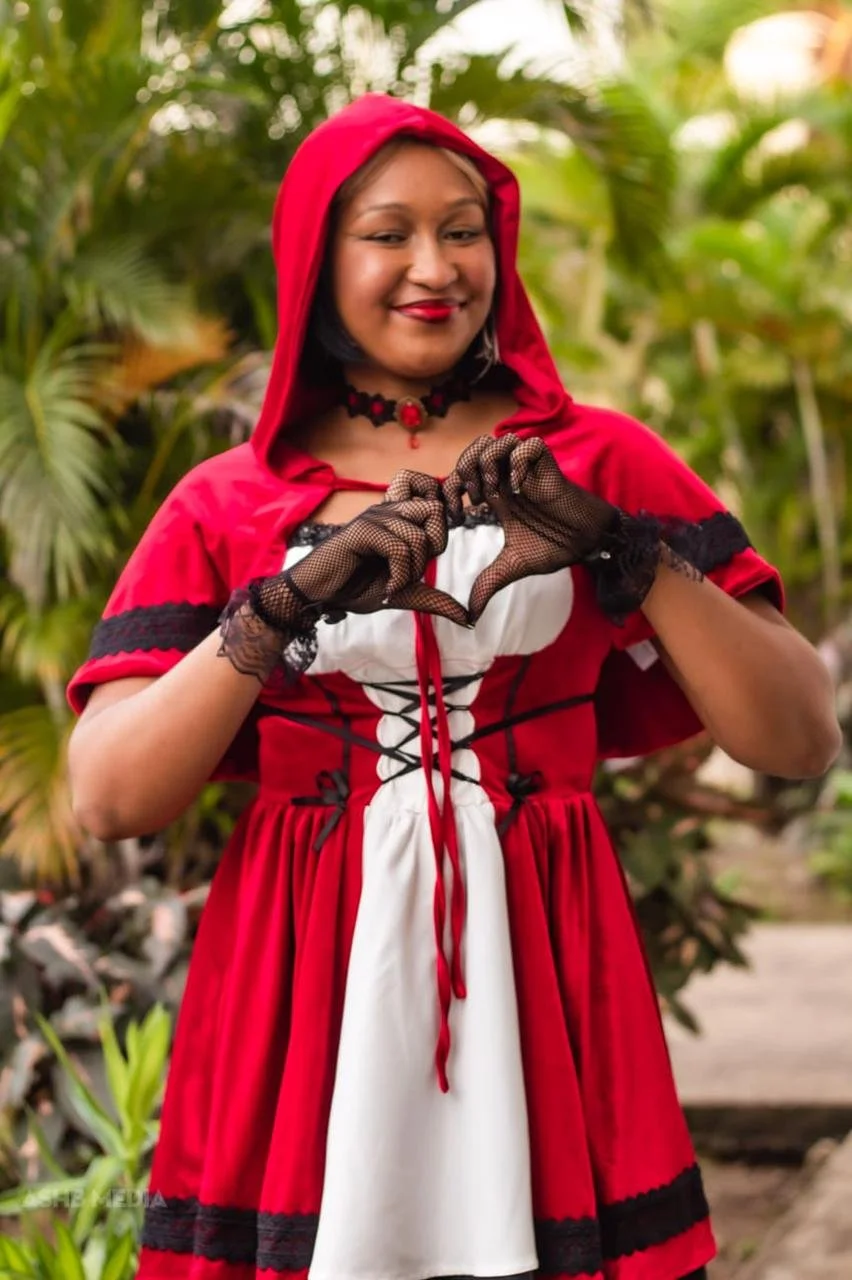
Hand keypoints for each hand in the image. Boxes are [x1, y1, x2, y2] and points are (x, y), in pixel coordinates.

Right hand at [252, 488, 467, 629]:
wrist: (317, 594)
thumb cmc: (354, 588)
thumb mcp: (403, 593)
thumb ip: (433, 598)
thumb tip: (468, 618)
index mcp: (398, 518)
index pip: (438, 507)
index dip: (441, 534)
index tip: (422, 564)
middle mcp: (388, 511)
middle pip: (436, 511)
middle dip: (434, 546)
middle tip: (414, 571)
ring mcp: (374, 517)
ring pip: (419, 535)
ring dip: (413, 570)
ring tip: (395, 586)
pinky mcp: (361, 531)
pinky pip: (398, 547)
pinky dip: (400, 575)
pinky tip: (387, 590)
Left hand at [443, 434, 620, 621]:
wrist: (587, 544)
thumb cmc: (553, 548)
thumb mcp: (512, 567)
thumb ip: (487, 584)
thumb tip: (468, 617)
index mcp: (495, 495)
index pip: (460, 475)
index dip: (450, 490)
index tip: (456, 518)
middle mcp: (507, 478)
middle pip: (474, 450)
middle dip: (465, 471)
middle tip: (473, 500)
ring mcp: (527, 470)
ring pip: (497, 440)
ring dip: (487, 463)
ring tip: (492, 491)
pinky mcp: (548, 467)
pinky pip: (528, 445)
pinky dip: (517, 462)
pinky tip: (517, 488)